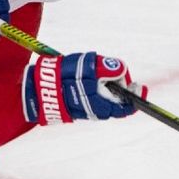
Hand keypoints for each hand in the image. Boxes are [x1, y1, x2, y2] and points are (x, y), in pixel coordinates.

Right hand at [23, 52, 147, 124]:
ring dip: (109, 88)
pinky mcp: (81, 111)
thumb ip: (107, 67)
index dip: (136, 96)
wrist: (39, 90)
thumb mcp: (87, 66)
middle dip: (120, 86)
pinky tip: (91, 80)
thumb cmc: (63, 77)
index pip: (127, 105)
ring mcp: (89, 112)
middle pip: (118, 102)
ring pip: (108, 101)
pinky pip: (97, 102)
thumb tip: (122, 69)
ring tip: (98, 74)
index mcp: (103, 103)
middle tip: (112, 72)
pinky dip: (100, 92)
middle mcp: (98, 111)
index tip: (140, 86)